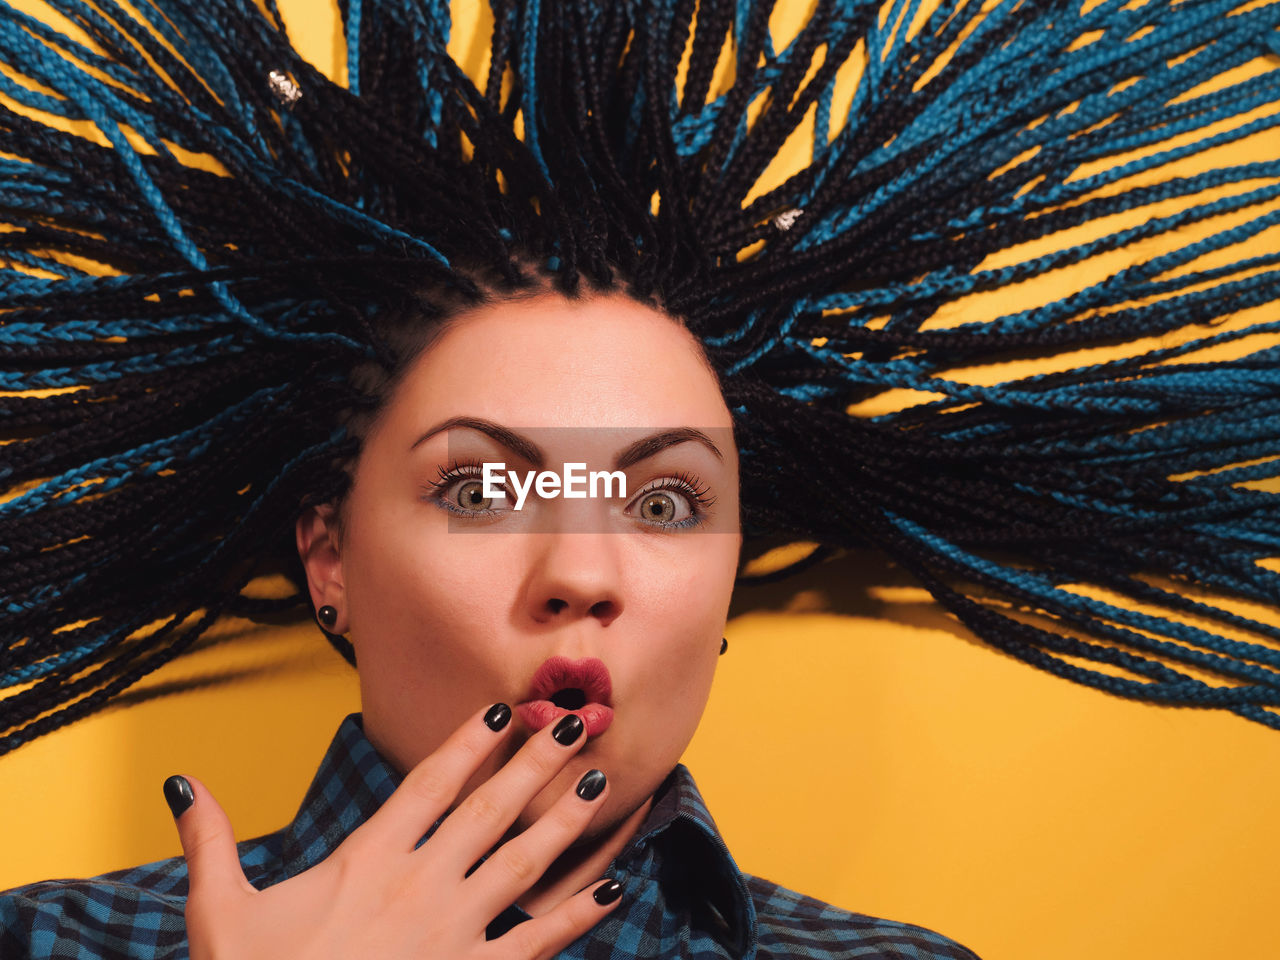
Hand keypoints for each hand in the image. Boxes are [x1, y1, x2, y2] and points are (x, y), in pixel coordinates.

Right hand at [165, 704, 620, 959]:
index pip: (427, 784)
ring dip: (564, 821)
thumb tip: (184, 784)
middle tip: (576, 722)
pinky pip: (536, 944)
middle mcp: (419, 886)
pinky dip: (575, 917)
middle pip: (489, 809)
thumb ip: (210, 843)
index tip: (501, 710)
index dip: (467, 743)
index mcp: (366, 861)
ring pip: (522, 864)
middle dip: (536, 762)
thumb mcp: (219, 911)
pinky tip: (612, 892)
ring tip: (600, 783)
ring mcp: (452, 934)